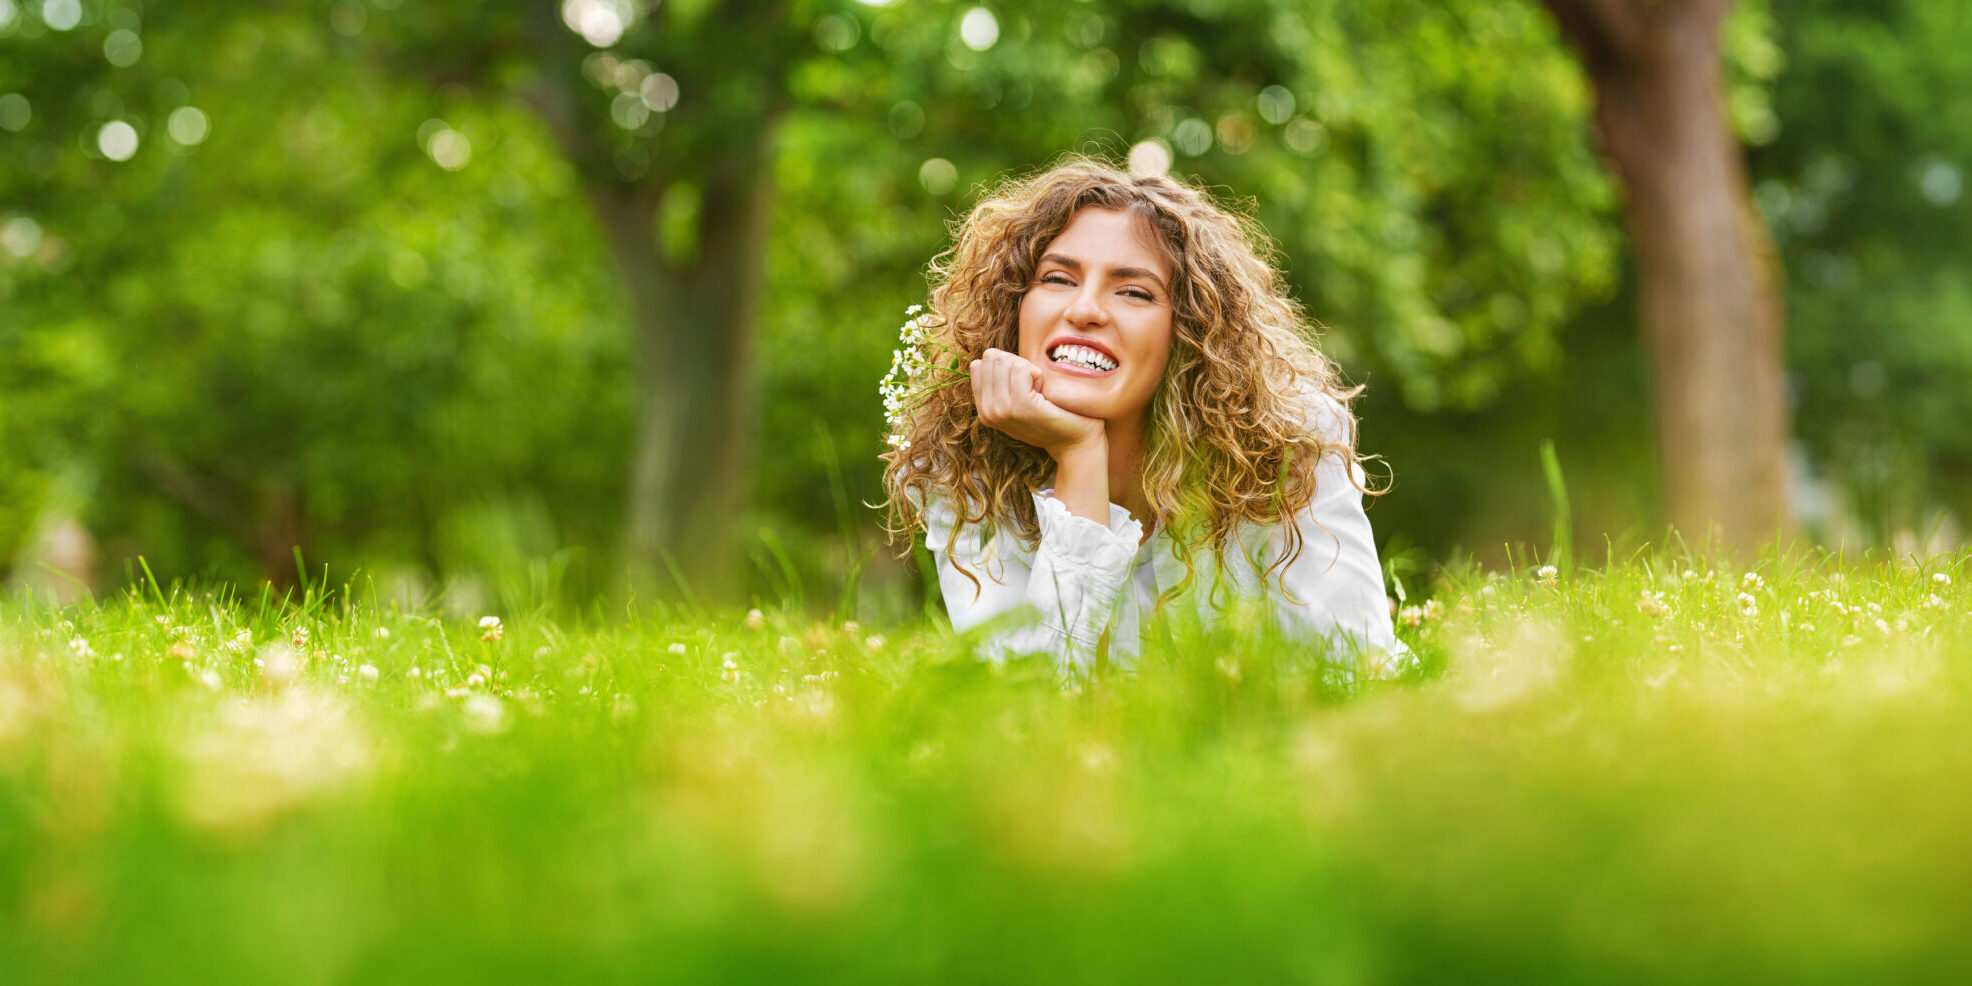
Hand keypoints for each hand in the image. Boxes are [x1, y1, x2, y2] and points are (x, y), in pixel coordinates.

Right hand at [969, 348, 1103, 458]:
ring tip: (1038, 390)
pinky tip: (1043, 390)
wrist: (1073, 441)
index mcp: (983, 409)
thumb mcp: (1016, 401)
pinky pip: (1020, 369)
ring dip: (1027, 369)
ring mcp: (1002, 410)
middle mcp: (987, 411)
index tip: (1021, 382)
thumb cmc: (1050, 415)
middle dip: (1015, 363)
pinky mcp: (1021, 406)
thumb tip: (995, 354)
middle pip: (991, 358)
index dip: (1004, 365)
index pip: (979, 364)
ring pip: (1004, 361)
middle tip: (1032, 385)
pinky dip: (1036, 373)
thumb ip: (1001, 383)